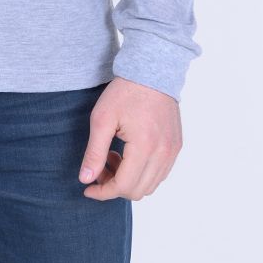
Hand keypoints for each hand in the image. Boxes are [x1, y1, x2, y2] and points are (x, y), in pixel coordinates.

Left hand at [78, 77, 181, 200]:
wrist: (152, 70)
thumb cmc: (124, 92)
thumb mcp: (102, 119)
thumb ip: (94, 152)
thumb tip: (86, 180)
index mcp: (144, 147)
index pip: (123, 186)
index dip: (103, 192)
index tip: (88, 188)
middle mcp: (163, 154)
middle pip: (137, 191)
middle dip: (114, 186)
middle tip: (100, 166)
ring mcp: (173, 151)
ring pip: (150, 186)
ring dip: (129, 180)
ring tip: (114, 156)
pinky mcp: (176, 146)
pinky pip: (160, 174)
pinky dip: (142, 173)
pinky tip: (128, 154)